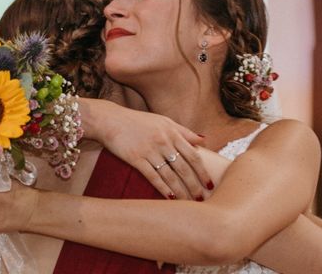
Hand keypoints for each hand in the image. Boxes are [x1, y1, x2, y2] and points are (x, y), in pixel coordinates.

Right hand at [80, 98, 212, 200]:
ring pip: (170, 175)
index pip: (193, 155)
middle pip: (184, 167)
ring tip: (189, 202)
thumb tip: (203, 140)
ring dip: (181, 190)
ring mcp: (149, 150)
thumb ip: (183, 131)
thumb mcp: (163, 121)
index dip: (203, 171)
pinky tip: (170, 198)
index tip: (210, 184)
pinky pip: (153, 176)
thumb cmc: (138, 121)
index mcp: (172, 132)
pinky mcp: (136, 158)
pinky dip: (163, 188)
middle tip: (202, 199)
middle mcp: (163, 141)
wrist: (111, 120)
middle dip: (195, 185)